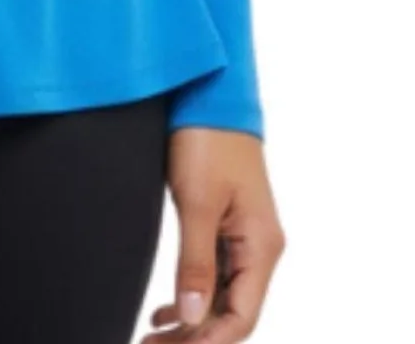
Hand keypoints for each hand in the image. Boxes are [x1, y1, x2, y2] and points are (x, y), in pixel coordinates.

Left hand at [142, 127, 285, 343]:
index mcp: (262, 247)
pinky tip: (166, 312)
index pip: (241, 317)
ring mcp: (245, 238)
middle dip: (195, 337)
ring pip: (222, 297)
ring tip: (152, 338)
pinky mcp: (227, 224)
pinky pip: (216, 275)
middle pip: (232, 313)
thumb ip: (195, 262)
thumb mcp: (197, 202)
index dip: (207, 342)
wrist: (210, 95)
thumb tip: (192, 318)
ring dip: (192, 321)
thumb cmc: (207, 141)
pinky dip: (193, 296)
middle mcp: (259, 249)